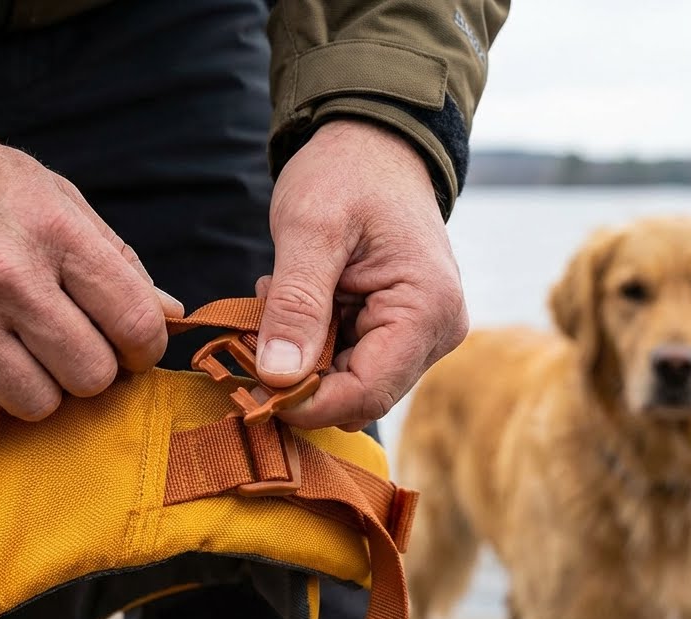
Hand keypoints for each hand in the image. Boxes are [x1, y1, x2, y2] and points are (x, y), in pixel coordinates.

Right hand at [0, 121, 182, 430]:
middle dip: (90, 370)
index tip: (130, 347)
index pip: (135, 323)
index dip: (144, 348)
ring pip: (35, 405)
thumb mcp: (54, 196)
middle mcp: (7, 276)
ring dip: (37, 390)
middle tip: (68, 348)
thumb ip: (115, 258)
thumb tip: (171, 314)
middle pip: (90, 376)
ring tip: (19, 353)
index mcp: (55, 232)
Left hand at [257, 120, 468, 430]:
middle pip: (359, 395)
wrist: (374, 143)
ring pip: (350, 383)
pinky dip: (314, 345)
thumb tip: (278, 376)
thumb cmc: (346, 172)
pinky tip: (295, 305)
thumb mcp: (310, 229)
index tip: (252, 387)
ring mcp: (424, 334)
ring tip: (275, 302)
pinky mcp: (403, 331)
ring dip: (303, 359)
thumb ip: (296, 304)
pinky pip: (352, 361)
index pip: (366, 392)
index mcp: (427, 309)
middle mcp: (437, 331)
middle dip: (300, 376)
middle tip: (252, 331)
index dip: (306, 403)